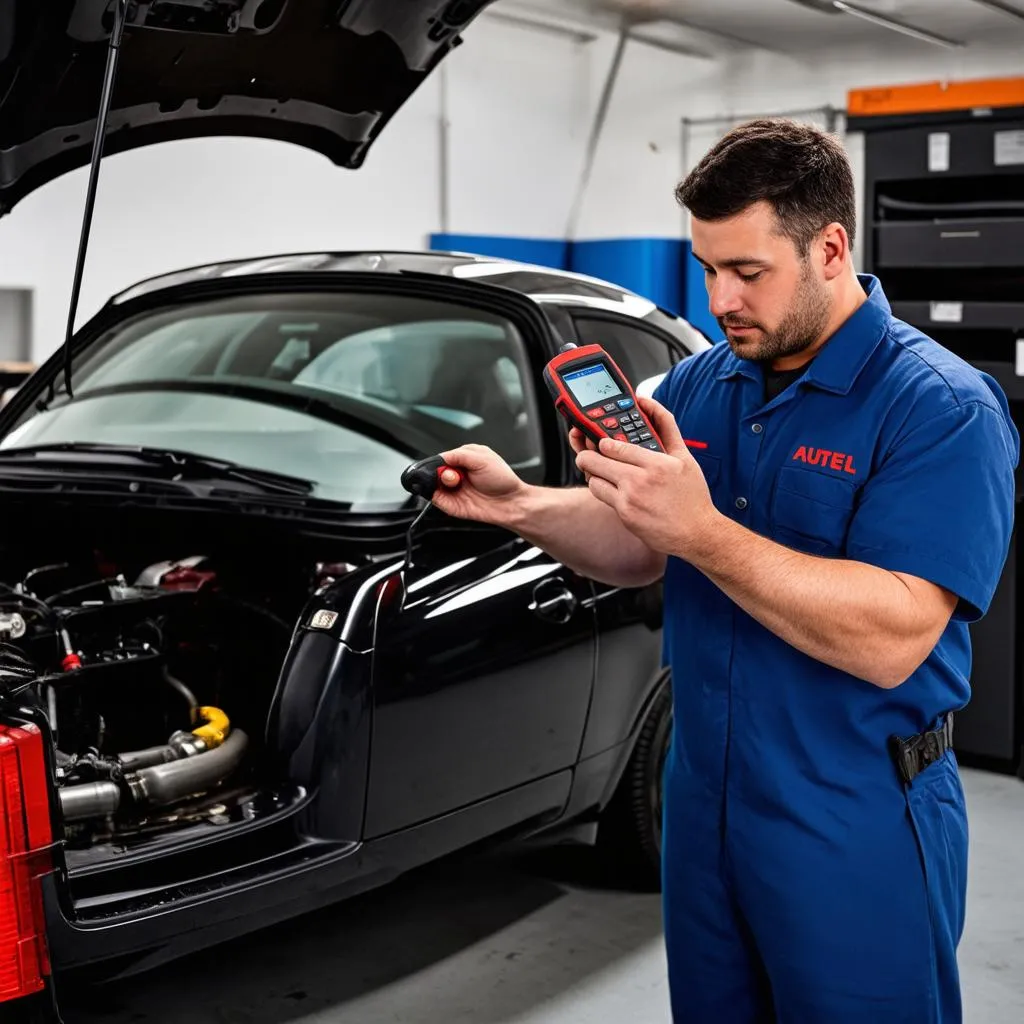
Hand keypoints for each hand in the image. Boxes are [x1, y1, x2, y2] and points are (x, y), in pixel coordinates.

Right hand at [430, 443, 528, 525]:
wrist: (509, 502)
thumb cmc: (502, 480)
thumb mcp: (482, 458)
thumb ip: (459, 455)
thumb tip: (441, 456)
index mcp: (463, 459)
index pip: (441, 458)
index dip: (440, 461)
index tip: (447, 464)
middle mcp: (456, 474)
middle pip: (434, 470)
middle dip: (442, 472)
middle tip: (455, 476)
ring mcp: (452, 489)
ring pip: (431, 483)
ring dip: (440, 482)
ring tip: (456, 483)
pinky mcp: (450, 504)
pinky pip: (434, 498)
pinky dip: (435, 494)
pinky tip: (448, 491)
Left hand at [574, 397, 719, 557]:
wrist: (696, 533)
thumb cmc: (692, 497)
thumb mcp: (685, 457)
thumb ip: (666, 427)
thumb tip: (648, 403)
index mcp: (656, 464)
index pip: (614, 445)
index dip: (601, 441)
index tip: (601, 440)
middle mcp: (640, 481)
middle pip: (595, 460)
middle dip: (587, 454)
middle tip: (588, 452)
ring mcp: (629, 499)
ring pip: (593, 479)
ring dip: (593, 473)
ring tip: (602, 471)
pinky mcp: (624, 515)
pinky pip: (601, 496)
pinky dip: (602, 489)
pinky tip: (612, 487)